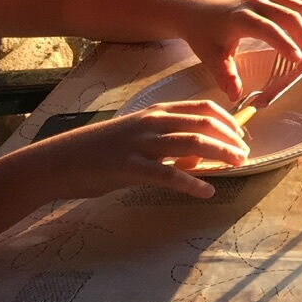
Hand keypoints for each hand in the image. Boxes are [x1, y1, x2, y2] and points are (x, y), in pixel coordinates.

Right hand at [23, 101, 249, 200]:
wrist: (57, 161)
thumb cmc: (99, 150)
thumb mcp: (137, 136)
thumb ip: (167, 141)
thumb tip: (199, 157)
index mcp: (155, 112)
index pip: (203, 109)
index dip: (228, 121)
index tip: (242, 135)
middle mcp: (152, 123)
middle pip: (204, 124)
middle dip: (231, 138)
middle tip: (244, 154)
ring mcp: (141, 143)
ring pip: (193, 144)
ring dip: (221, 154)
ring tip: (238, 166)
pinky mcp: (130, 167)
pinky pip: (169, 175)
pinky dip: (193, 183)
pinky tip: (206, 192)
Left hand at [176, 0, 301, 103]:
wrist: (197, 10)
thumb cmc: (204, 34)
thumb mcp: (210, 57)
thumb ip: (225, 76)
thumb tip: (235, 96)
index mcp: (241, 18)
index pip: (269, 29)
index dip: (286, 43)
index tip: (299, 60)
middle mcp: (257, 3)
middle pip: (291, 15)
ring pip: (299, 4)